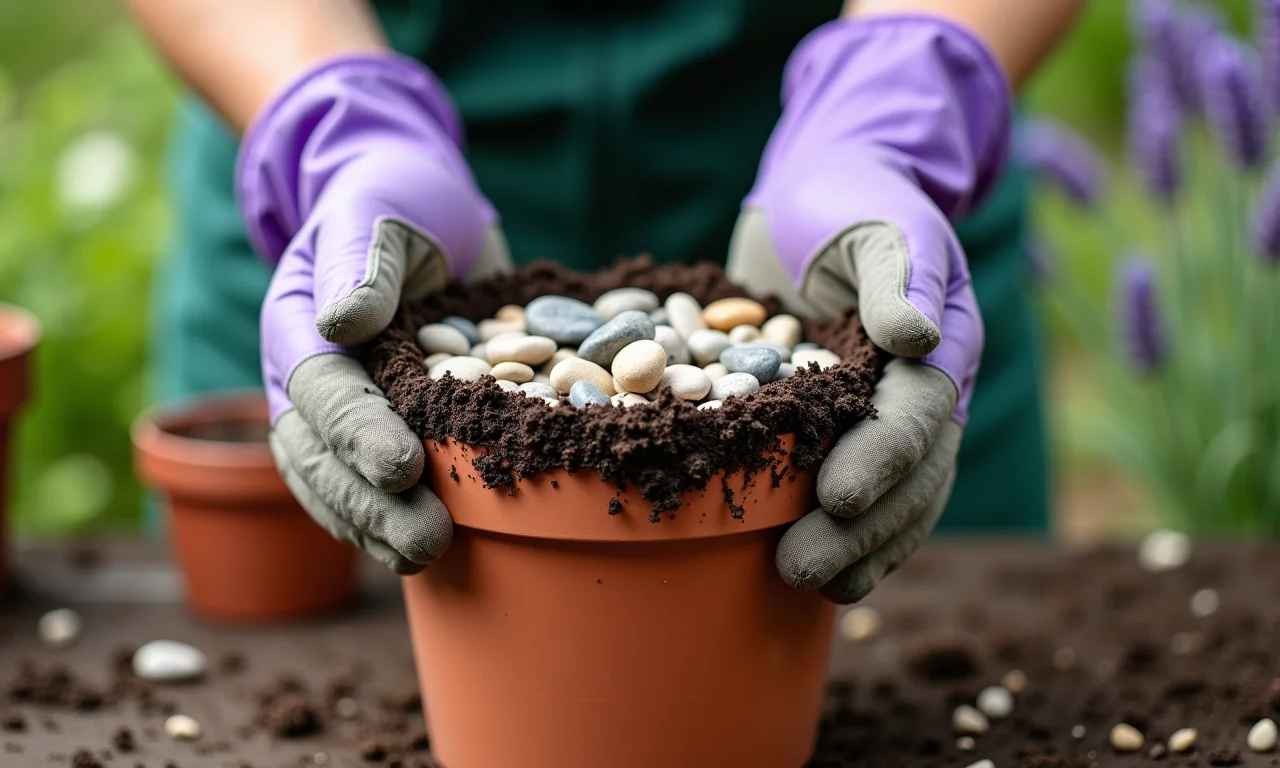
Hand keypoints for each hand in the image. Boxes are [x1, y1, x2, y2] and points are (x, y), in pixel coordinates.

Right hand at [240, 55, 509, 573]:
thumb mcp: (378, 211)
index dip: (358, 433)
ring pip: (334, 486)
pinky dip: (388, 520)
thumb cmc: (392, 198)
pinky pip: (367, 487)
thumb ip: (360, 263)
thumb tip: (346, 323)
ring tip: (427, 556)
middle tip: (426, 539)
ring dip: (377, 527)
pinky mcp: (379, 429)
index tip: (403, 466)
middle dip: (369, 503)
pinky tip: (429, 554)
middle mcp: (309, 380)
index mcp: (298, 325)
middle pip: (320, 457)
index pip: (321, 391)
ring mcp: (339, 413)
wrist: (414, 205)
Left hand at [728, 16, 1010, 601]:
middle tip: (802, 567)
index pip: (916, 413)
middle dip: (861, 527)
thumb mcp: (872, 219)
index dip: (880, 459)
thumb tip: (916, 337)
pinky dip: (845, 534)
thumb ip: (896, 272)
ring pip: (893, 497)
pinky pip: (858, 491)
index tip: (834, 498)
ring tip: (811, 587)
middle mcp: (923, 387)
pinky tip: (820, 579)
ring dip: (857, 547)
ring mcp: (887, 413)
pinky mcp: (844, 425)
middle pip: (909, 474)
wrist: (825, 191)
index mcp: (938, 340)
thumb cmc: (847, 195)